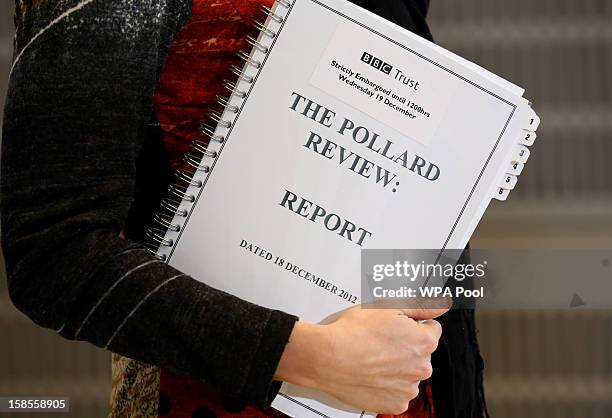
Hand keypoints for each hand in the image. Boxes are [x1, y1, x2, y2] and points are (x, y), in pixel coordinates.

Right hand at [274, 306, 447, 414]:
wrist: (328, 358)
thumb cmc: (353, 332)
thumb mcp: (387, 307)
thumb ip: (421, 307)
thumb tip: (442, 305)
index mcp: (424, 342)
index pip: (431, 330)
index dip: (412, 326)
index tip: (395, 328)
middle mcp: (422, 368)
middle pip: (421, 354)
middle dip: (406, 348)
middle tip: (380, 342)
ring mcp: (408, 389)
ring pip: (408, 374)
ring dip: (397, 368)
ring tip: (373, 358)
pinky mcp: (394, 404)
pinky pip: (397, 393)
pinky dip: (387, 386)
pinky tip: (372, 374)